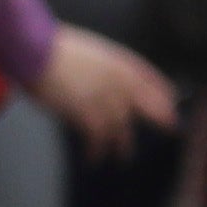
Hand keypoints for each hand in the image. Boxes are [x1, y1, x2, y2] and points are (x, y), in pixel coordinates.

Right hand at [31, 34, 177, 144]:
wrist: (35, 51)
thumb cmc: (55, 48)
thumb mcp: (92, 51)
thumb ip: (107, 68)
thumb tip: (111, 83)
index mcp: (121, 63)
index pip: (153, 80)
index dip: (164, 94)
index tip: (171, 103)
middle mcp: (120, 82)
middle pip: (151, 106)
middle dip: (162, 118)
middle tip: (171, 129)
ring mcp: (106, 99)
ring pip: (122, 129)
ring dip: (122, 146)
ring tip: (123, 158)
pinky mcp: (87, 113)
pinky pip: (98, 138)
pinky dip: (96, 151)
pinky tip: (93, 158)